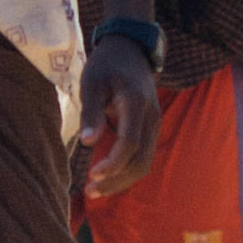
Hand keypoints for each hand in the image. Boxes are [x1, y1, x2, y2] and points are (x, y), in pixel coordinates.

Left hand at [78, 36, 162, 200]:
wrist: (130, 51)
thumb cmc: (106, 66)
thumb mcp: (92, 83)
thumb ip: (91, 112)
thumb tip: (87, 143)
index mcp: (136, 104)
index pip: (130, 143)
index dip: (112, 163)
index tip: (91, 176)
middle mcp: (151, 117)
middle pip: (141, 160)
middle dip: (116, 180)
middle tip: (90, 191)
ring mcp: (155, 123)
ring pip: (145, 162)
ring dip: (122, 180)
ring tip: (96, 189)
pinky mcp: (151, 127)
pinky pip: (144, 155)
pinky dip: (126, 170)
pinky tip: (108, 176)